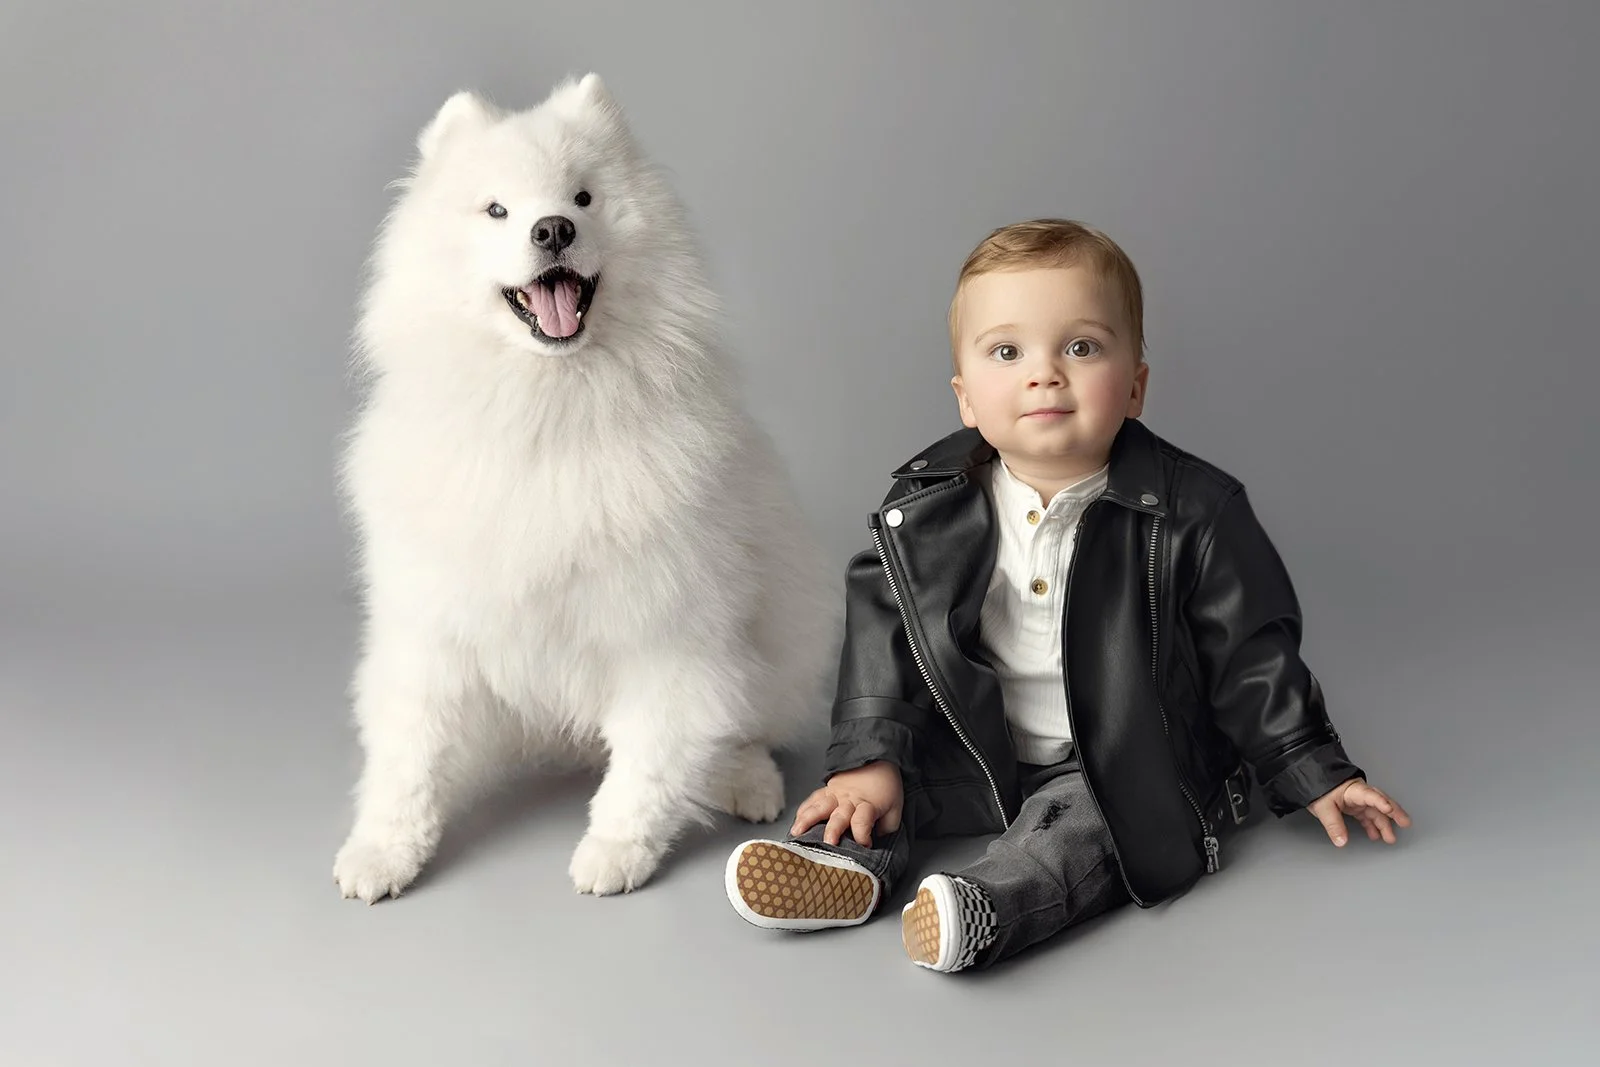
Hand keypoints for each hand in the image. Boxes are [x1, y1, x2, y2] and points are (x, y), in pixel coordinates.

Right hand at [790, 761, 904, 847]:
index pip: (863, 822)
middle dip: (833, 831)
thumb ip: (887, 827)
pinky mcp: (827, 789)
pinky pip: (812, 799)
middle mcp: (849, 800)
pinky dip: (803, 810)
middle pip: (839, 816)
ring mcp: (836, 794)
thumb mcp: (895, 807)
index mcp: (868, 805)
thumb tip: (876, 841)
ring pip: (820, 807)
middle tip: (828, 843)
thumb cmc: (886, 785)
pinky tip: (796, 820)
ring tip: (797, 832)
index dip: (863, 836)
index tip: (865, 846)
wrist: (877, 758)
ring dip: (808, 819)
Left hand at [1307, 777, 1411, 846]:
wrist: (1310, 778)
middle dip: (1394, 812)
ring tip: (1390, 838)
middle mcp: (1359, 793)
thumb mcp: (1323, 807)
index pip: (1370, 795)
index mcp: (1353, 789)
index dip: (1380, 802)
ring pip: (1376, 811)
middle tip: (1405, 823)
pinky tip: (1375, 835)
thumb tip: (1342, 841)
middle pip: (1381, 802)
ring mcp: (1358, 800)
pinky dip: (1372, 825)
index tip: (1389, 809)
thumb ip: (1333, 824)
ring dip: (1383, 824)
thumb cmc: (1318, 788)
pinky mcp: (1355, 805)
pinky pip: (1368, 816)